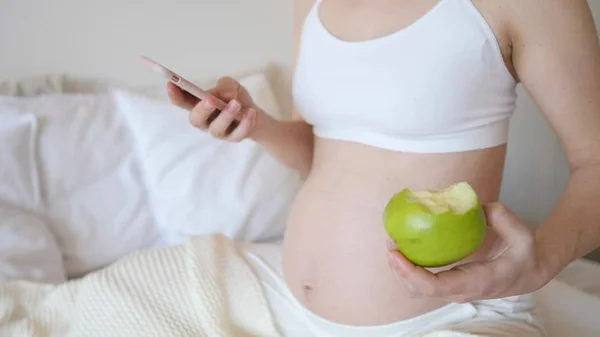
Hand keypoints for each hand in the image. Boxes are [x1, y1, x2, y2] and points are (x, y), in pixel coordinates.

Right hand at [166, 76, 268, 141]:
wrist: (253, 114)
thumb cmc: (235, 97)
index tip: (171, 83)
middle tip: (211, 100)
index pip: (182, 102)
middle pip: (196, 120)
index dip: (175, 95)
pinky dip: (245, 123)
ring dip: (226, 116)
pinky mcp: (233, 138)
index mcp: (198, 105)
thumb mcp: (232, 86)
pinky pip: (237, 134)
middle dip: (202, 109)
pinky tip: (250, 112)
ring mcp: (218, 132)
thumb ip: (226, 85)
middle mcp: (204, 121)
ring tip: (237, 103)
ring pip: (216, 129)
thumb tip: (224, 91)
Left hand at [386, 202, 549, 302]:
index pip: (435, 287)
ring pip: (416, 289)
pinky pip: (421, 281)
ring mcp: (453, 290)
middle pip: (417, 290)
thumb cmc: (525, 254)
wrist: (530, 272)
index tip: (395, 253)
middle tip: (390, 241)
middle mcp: (460, 291)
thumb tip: (474, 205)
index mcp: (476, 282)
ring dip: (399, 269)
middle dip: (397, 268)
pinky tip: (405, 246)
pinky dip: (408, 267)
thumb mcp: (522, 235)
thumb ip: (501, 217)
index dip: (410, 273)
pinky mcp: (449, 284)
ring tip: (393, 242)